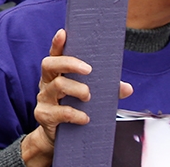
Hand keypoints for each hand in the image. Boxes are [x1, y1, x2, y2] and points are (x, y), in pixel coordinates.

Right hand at [21, 29, 132, 166]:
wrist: (57, 137)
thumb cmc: (74, 109)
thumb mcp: (90, 98)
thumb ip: (106, 90)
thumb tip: (126, 88)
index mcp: (57, 74)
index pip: (55, 54)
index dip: (57, 43)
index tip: (64, 33)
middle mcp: (47, 83)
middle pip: (49, 64)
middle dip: (68, 63)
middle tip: (88, 69)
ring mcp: (43, 98)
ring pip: (56, 86)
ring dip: (76, 89)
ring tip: (89, 96)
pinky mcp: (44, 115)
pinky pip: (59, 112)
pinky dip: (75, 114)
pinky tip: (85, 118)